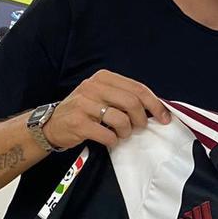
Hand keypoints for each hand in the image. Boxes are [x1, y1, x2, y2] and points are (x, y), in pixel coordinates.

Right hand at [42, 70, 169, 148]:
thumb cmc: (84, 111)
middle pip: (132, 103)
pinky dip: (113, 140)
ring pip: (121, 120)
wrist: (53, 125)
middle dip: (141, 120)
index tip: (165, 118)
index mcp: (103, 78)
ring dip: (127, 132)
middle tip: (139, 128)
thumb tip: (155, 108)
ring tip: (122, 134)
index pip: (138, 88)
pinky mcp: (78, 123)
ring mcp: (84, 104)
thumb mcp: (102, 96)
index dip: (155, 104)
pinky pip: (107, 134)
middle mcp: (93, 87)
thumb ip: (124, 97)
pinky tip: (109, 139)